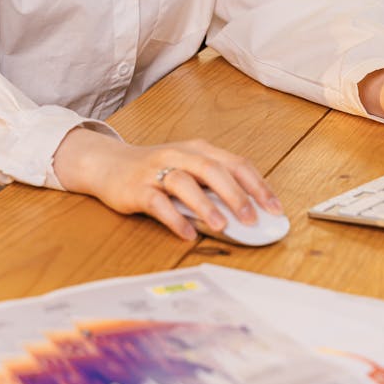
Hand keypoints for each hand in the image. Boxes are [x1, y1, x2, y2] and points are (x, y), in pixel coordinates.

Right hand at [53, 130, 283, 239]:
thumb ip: (213, 187)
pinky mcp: (137, 188)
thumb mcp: (188, 169)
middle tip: (252, 219)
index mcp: (198, 149)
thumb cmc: (156, 169)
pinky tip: (187, 234)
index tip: (274, 209)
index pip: (235, 163)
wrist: (108, 164)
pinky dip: (174, 219)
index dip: (257, 186)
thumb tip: (247, 214)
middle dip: (236, 195)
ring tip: (221, 226)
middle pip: (212, 170)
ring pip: (184, 182)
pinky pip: (157, 203)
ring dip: (205, 205)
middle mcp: (179, 155)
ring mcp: (157, 170)